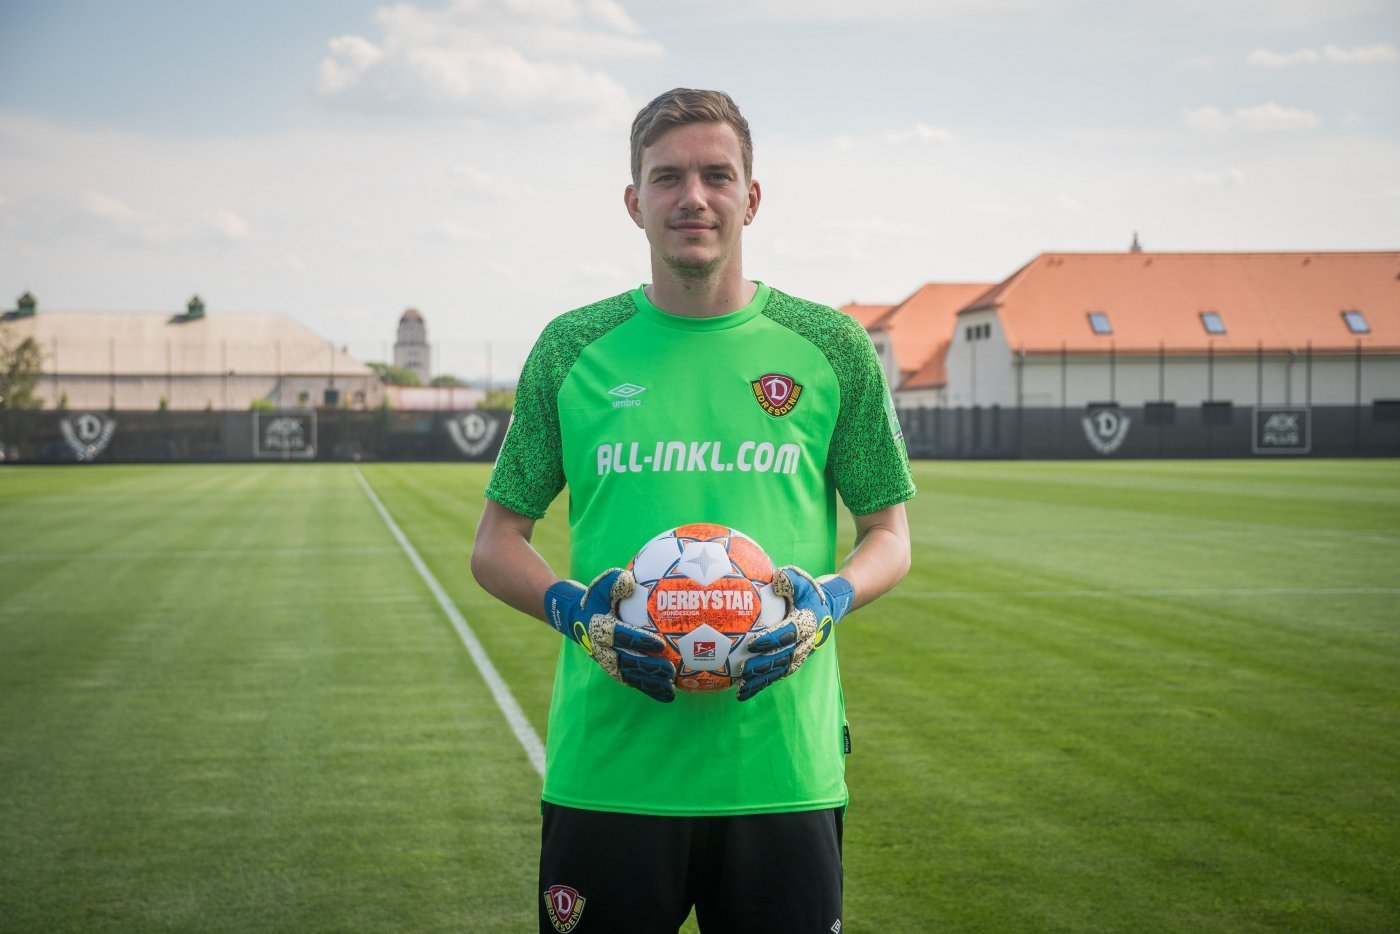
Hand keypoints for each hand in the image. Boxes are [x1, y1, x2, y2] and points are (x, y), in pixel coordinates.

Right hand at [544, 569, 676, 702]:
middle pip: (627, 662)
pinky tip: (668, 694)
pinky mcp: (615, 670)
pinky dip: (649, 689)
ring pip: (631, 676)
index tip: (659, 642)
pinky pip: (633, 682)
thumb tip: (628, 581)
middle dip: (649, 668)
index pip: (621, 636)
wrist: (576, 619)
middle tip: (669, 670)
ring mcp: (608, 662)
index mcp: (601, 628)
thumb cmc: (595, 599)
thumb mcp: (600, 587)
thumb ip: (613, 582)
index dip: (640, 641)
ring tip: (671, 689)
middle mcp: (603, 649)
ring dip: (650, 684)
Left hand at [737, 568, 853, 701]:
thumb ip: (792, 580)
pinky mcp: (795, 661)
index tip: (752, 643)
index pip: (789, 633)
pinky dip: (762, 685)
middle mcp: (806, 643)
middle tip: (743, 670)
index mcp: (808, 623)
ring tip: (742, 689)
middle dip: (763, 666)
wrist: (828, 608)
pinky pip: (778, 675)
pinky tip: (744, 692)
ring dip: (762, 681)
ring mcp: (801, 655)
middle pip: (784, 658)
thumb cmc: (810, 592)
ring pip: (780, 671)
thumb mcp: (804, 581)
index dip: (772, 639)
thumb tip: (778, 578)